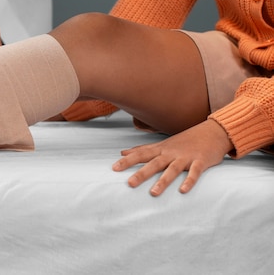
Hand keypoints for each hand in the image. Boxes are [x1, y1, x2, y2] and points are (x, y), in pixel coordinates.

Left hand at [112, 119, 232, 195]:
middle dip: (141, 173)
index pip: (141, 154)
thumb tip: (122, 152)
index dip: (127, 161)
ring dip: (163, 181)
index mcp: (161, 149)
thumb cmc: (184, 141)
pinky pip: (194, 173)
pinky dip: (189, 181)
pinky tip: (183, 191)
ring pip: (172, 169)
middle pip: (153, 164)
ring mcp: (186, 157)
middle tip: (129, 184)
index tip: (113, 168)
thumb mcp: (161, 144)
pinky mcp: (201, 162)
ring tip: (153, 193)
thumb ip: (142, 149)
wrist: (212, 132)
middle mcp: (171, 153)